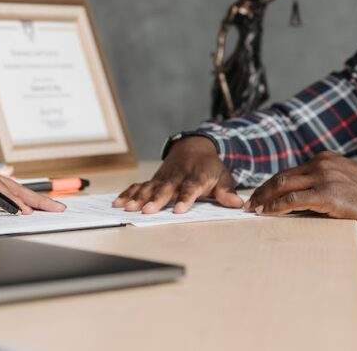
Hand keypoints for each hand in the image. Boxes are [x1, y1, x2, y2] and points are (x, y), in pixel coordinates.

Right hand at [112, 136, 242, 213]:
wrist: (193, 147)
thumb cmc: (209, 167)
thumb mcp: (223, 177)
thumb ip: (227, 192)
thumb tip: (238, 204)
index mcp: (196, 177)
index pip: (191, 188)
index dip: (185, 199)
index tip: (179, 210)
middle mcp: (177, 176)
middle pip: (166, 189)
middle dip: (156, 199)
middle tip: (147, 210)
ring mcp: (163, 177)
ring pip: (149, 187)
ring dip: (138, 197)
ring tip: (128, 208)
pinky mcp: (154, 179)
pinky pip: (139, 185)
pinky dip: (128, 193)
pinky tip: (118, 202)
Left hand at [244, 151, 356, 232]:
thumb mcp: (346, 181)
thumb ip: (324, 183)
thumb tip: (298, 200)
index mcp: (325, 158)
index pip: (290, 171)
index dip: (272, 184)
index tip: (260, 194)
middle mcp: (322, 163)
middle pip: (282, 176)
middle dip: (263, 190)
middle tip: (251, 203)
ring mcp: (325, 177)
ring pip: (284, 186)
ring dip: (265, 199)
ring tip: (255, 210)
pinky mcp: (328, 194)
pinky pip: (293, 200)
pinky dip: (277, 207)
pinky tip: (268, 214)